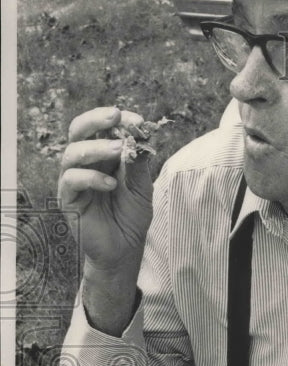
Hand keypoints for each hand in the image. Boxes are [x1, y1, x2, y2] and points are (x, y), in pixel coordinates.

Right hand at [58, 106, 152, 271]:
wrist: (124, 248)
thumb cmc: (131, 216)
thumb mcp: (141, 188)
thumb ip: (137, 165)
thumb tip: (138, 138)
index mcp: (104, 155)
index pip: (103, 127)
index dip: (119, 120)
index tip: (139, 122)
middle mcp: (86, 163)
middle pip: (79, 130)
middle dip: (96, 119)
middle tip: (115, 116)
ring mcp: (75, 179)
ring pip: (73, 152)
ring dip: (97, 147)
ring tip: (118, 150)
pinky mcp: (68, 198)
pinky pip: (72, 179)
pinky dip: (92, 178)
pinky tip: (111, 184)